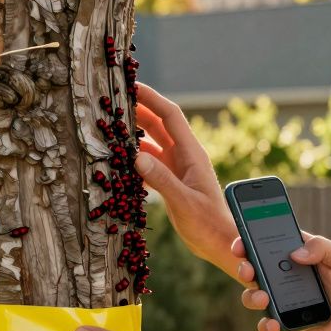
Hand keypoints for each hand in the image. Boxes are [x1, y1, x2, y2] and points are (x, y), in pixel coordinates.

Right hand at [133, 82, 236, 272]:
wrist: (220, 244)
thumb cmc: (208, 224)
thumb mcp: (184, 202)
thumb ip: (162, 180)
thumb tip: (137, 156)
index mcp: (192, 154)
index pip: (170, 116)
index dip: (151, 98)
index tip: (132, 86)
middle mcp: (185, 156)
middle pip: (159, 124)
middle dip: (138, 110)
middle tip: (114, 102)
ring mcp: (178, 168)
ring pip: (153, 142)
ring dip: (134, 133)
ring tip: (111, 127)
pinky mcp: (172, 181)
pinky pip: (150, 162)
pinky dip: (135, 157)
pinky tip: (119, 159)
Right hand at [233, 233, 330, 330]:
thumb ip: (323, 247)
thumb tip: (296, 253)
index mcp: (296, 255)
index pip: (266, 243)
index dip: (249, 240)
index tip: (242, 241)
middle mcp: (283, 276)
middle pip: (253, 268)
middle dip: (243, 267)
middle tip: (248, 270)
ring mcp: (281, 300)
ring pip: (253, 296)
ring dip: (251, 296)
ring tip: (264, 298)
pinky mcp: (285, 323)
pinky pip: (266, 325)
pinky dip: (265, 325)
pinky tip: (274, 324)